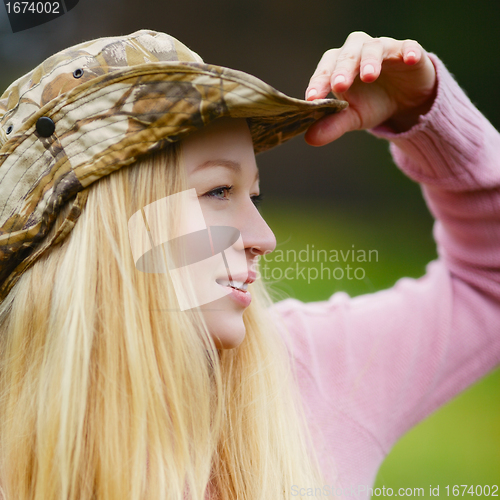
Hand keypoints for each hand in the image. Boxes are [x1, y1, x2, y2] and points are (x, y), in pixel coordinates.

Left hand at [304, 31, 436, 145]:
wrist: (405, 100)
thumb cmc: (372, 102)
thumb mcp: (352, 117)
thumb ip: (332, 125)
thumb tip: (310, 139)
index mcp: (339, 65)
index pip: (326, 68)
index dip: (319, 82)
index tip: (312, 98)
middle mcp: (358, 51)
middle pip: (347, 54)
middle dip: (343, 69)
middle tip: (339, 86)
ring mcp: (384, 48)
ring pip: (374, 47)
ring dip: (370, 60)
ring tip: (369, 76)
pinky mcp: (409, 51)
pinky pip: (409, 47)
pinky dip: (409, 52)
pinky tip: (410, 60)